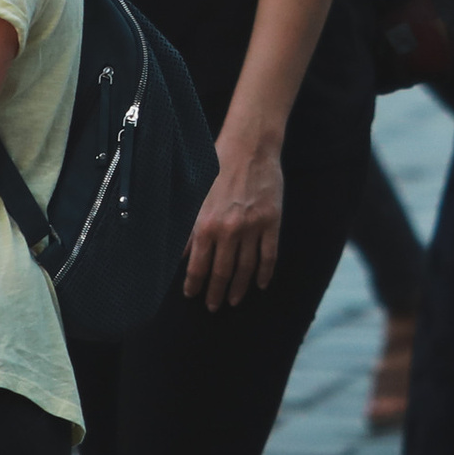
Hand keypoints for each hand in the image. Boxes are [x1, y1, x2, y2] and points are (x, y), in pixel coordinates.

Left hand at [184, 136, 283, 311]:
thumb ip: (189, 228)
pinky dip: (265, 272)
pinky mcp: (271, 222)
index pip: (198, 266)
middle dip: (215, 292)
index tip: (192, 295)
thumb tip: (181, 255)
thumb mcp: (196, 197)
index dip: (195, 284)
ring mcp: (252, 228)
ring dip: (239, 288)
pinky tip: (261, 284)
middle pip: (222, 272)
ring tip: (234, 300)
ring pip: (246, 268)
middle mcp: (228, 230)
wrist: (250, 147)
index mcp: (205, 225)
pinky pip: (269, 255)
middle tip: (213, 306)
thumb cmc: (219, 168)